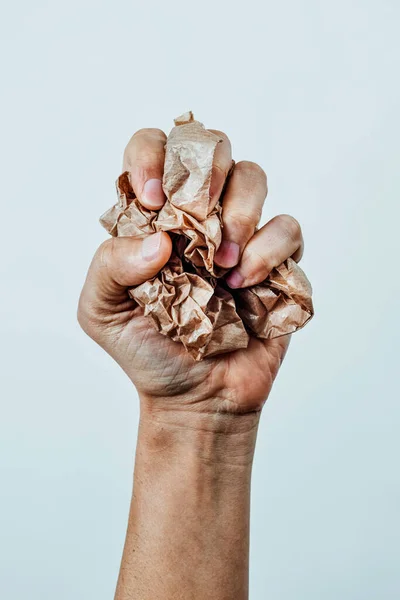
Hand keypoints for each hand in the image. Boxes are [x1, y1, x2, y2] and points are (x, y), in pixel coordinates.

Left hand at [78, 127, 303, 423]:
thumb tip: (160, 238)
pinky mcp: (277, 260)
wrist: (197, 396)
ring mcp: (241, 234)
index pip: (155, 148)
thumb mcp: (102, 311)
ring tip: (222, 265)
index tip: (152, 198)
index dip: (152, 155)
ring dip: (239, 214)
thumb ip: (109, 265)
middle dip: (208, 175)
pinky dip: (268, 251)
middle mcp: (199, 215)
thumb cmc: (147, 350)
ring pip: (254, 177)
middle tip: (198, 223)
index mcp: (155, 216)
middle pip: (214, 147)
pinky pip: (288, 228)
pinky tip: (244, 285)